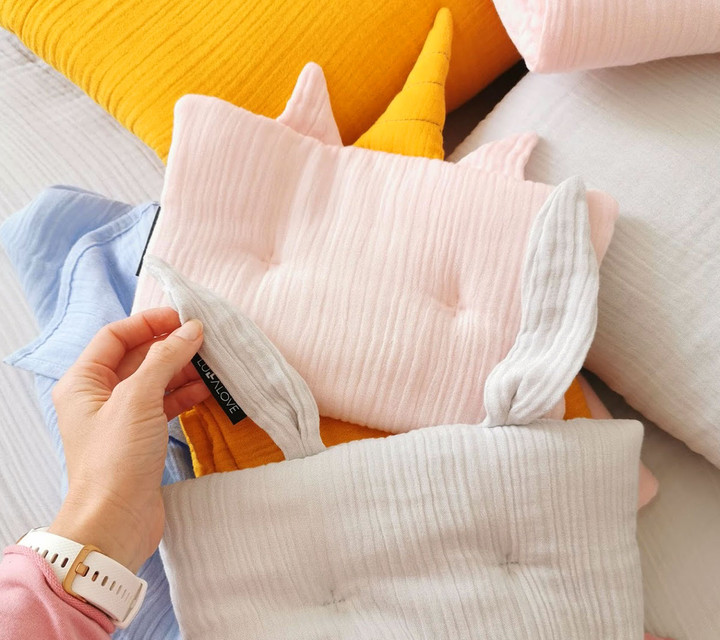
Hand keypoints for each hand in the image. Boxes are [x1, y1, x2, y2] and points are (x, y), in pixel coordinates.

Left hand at [48, 308, 209, 571]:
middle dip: (171, 347)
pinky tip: (206, 391)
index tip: (181, 317)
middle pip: (138, 357)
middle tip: (204, 341)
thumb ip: (165, 358)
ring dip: (182, 371)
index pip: (115, 336)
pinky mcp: (140, 438)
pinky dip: (184, 395)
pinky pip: (164, 405)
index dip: (148, 323)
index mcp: (83, 382)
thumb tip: (190, 330)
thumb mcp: (138, 399)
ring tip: (211, 366)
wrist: (115, 522)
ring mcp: (121, 419)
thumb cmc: (115, 461)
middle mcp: (99, 397)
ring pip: (154, 381)